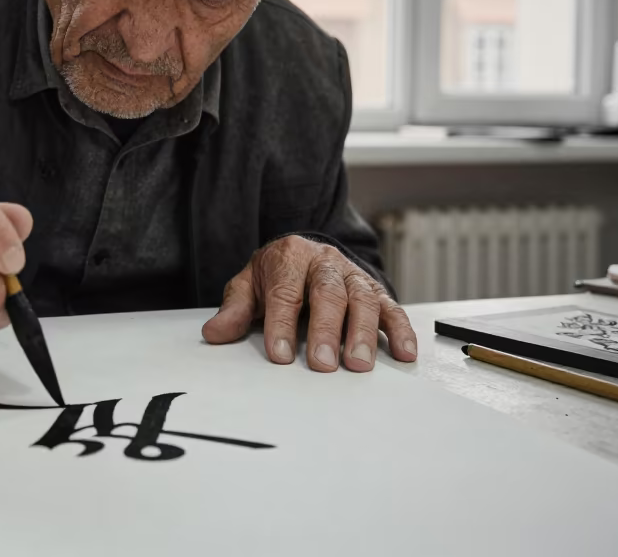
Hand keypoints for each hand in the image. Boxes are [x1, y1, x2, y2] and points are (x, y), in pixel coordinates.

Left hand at [201, 235, 416, 371]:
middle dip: (326, 330)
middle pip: (328, 293)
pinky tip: (404, 353)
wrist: (302, 252)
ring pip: (363, 299)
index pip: (285, 291)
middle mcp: (324, 262)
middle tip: (323, 364)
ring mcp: (353, 274)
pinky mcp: (375, 289)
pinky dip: (401, 329)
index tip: (279, 355)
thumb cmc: (275, 275)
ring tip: (359, 364)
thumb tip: (214, 334)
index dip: (281, 324)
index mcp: (289, 257)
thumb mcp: (248, 286)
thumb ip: (234, 310)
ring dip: (363, 332)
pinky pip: (391, 306)